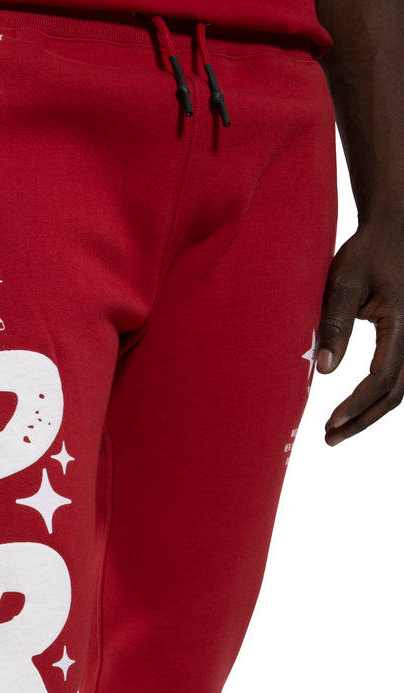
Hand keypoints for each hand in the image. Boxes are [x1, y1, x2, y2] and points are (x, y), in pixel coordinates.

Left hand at [315, 221, 403, 444]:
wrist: (394, 229)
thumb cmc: (366, 253)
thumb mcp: (342, 284)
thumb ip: (333, 326)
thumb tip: (322, 371)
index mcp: (402, 322)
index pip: (382, 377)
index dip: (356, 404)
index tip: (330, 422)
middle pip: (396, 393)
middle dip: (362, 419)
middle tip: (329, 438)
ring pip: (401, 388)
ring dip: (370, 413)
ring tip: (337, 431)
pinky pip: (401, 376)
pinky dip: (379, 396)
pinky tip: (356, 409)